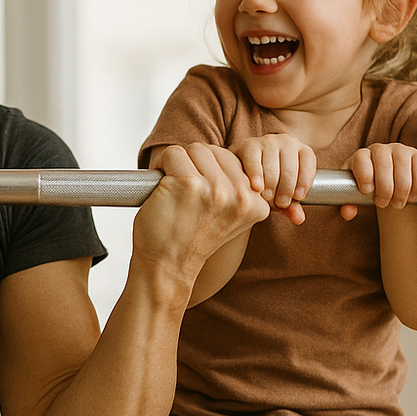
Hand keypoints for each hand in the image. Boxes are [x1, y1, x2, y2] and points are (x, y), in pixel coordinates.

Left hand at [141, 144, 270, 282]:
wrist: (168, 266)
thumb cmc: (190, 241)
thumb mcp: (229, 219)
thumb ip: (236, 192)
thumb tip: (225, 159)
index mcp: (255, 204)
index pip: (234, 161)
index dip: (210, 171)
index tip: (200, 192)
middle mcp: (239, 195)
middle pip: (214, 151)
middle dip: (193, 164)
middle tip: (183, 189)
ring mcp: (214, 188)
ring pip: (194, 149)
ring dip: (177, 163)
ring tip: (173, 188)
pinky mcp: (187, 183)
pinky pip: (173, 153)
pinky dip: (161, 165)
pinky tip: (161, 187)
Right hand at [231, 133, 314, 225]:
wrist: (244, 169)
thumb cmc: (269, 183)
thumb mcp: (283, 194)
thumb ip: (292, 207)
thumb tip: (299, 219)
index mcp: (301, 151)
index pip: (308, 164)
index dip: (305, 182)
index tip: (297, 198)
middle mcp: (287, 142)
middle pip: (290, 167)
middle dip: (286, 189)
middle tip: (280, 203)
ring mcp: (268, 141)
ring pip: (272, 165)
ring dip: (270, 185)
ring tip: (266, 198)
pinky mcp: (249, 144)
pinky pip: (254, 160)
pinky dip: (256, 175)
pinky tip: (256, 187)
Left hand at [342, 143, 416, 219]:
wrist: (387, 178)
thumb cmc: (367, 184)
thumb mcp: (354, 192)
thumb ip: (348, 202)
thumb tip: (348, 214)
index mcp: (361, 155)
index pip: (361, 159)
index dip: (364, 176)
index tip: (367, 192)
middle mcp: (380, 149)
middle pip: (384, 165)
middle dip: (384, 189)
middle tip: (383, 204)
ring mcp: (400, 150)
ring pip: (403, 167)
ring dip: (401, 190)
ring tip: (397, 204)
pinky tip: (412, 197)